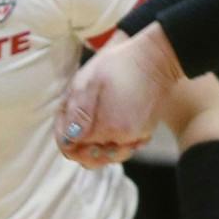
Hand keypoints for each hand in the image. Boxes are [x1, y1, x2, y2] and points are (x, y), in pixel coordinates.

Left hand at [57, 26, 180, 165]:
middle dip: (78, 147)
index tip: (63, 122)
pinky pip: (125, 149)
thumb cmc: (118, 65)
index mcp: (104, 128)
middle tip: (74, 127)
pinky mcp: (145, 134)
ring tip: (91, 130)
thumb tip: (69, 140)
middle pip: (91, 159)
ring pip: (109, 157)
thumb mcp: (87, 82)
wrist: (155, 59)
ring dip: (96, 149)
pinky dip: (114, 145)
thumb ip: (77, 113)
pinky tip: (109, 131)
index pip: (72, 148)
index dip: (63, 138)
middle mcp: (121, 140)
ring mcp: (135, 139)